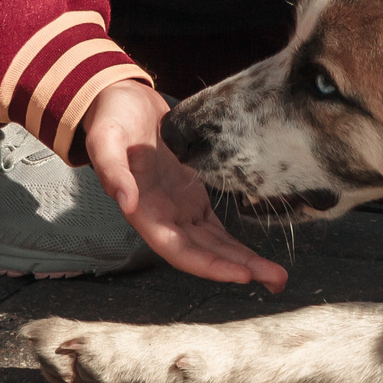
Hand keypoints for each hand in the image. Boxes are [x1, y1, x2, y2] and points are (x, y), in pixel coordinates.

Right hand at [81, 82, 288, 289]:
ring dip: (243, 262)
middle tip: (277, 280)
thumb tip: (126, 202)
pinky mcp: (192, 197)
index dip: (209, 265)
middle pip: (205, 254)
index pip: (180, 250)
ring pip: (215, 245)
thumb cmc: (112, 120)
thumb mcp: (105, 138)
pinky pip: (216, 228)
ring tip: (276, 276)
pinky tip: (257, 257)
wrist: (121, 102)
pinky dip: (236, 244)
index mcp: (145, 211)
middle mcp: (164, 217)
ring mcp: (180, 209)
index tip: (242, 275)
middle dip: (239, 269)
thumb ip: (112, 170)